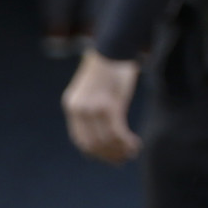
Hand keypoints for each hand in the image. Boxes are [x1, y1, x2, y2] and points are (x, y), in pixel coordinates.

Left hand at [63, 50, 141, 164]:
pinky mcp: (108, 106)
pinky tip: (135, 143)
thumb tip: (108, 130)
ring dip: (120, 150)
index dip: (96, 153)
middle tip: (124, 159)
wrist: (115, 47)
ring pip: (106, 141)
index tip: (111, 157)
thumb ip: (95, 109)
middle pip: (92, 145)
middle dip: (109, 155)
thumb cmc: (110, 66)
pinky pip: (117, 132)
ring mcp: (92, 109)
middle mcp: (78, 110)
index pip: (80, 140)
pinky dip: (127, 142)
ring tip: (132, 151)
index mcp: (72, 106)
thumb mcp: (96, 90)